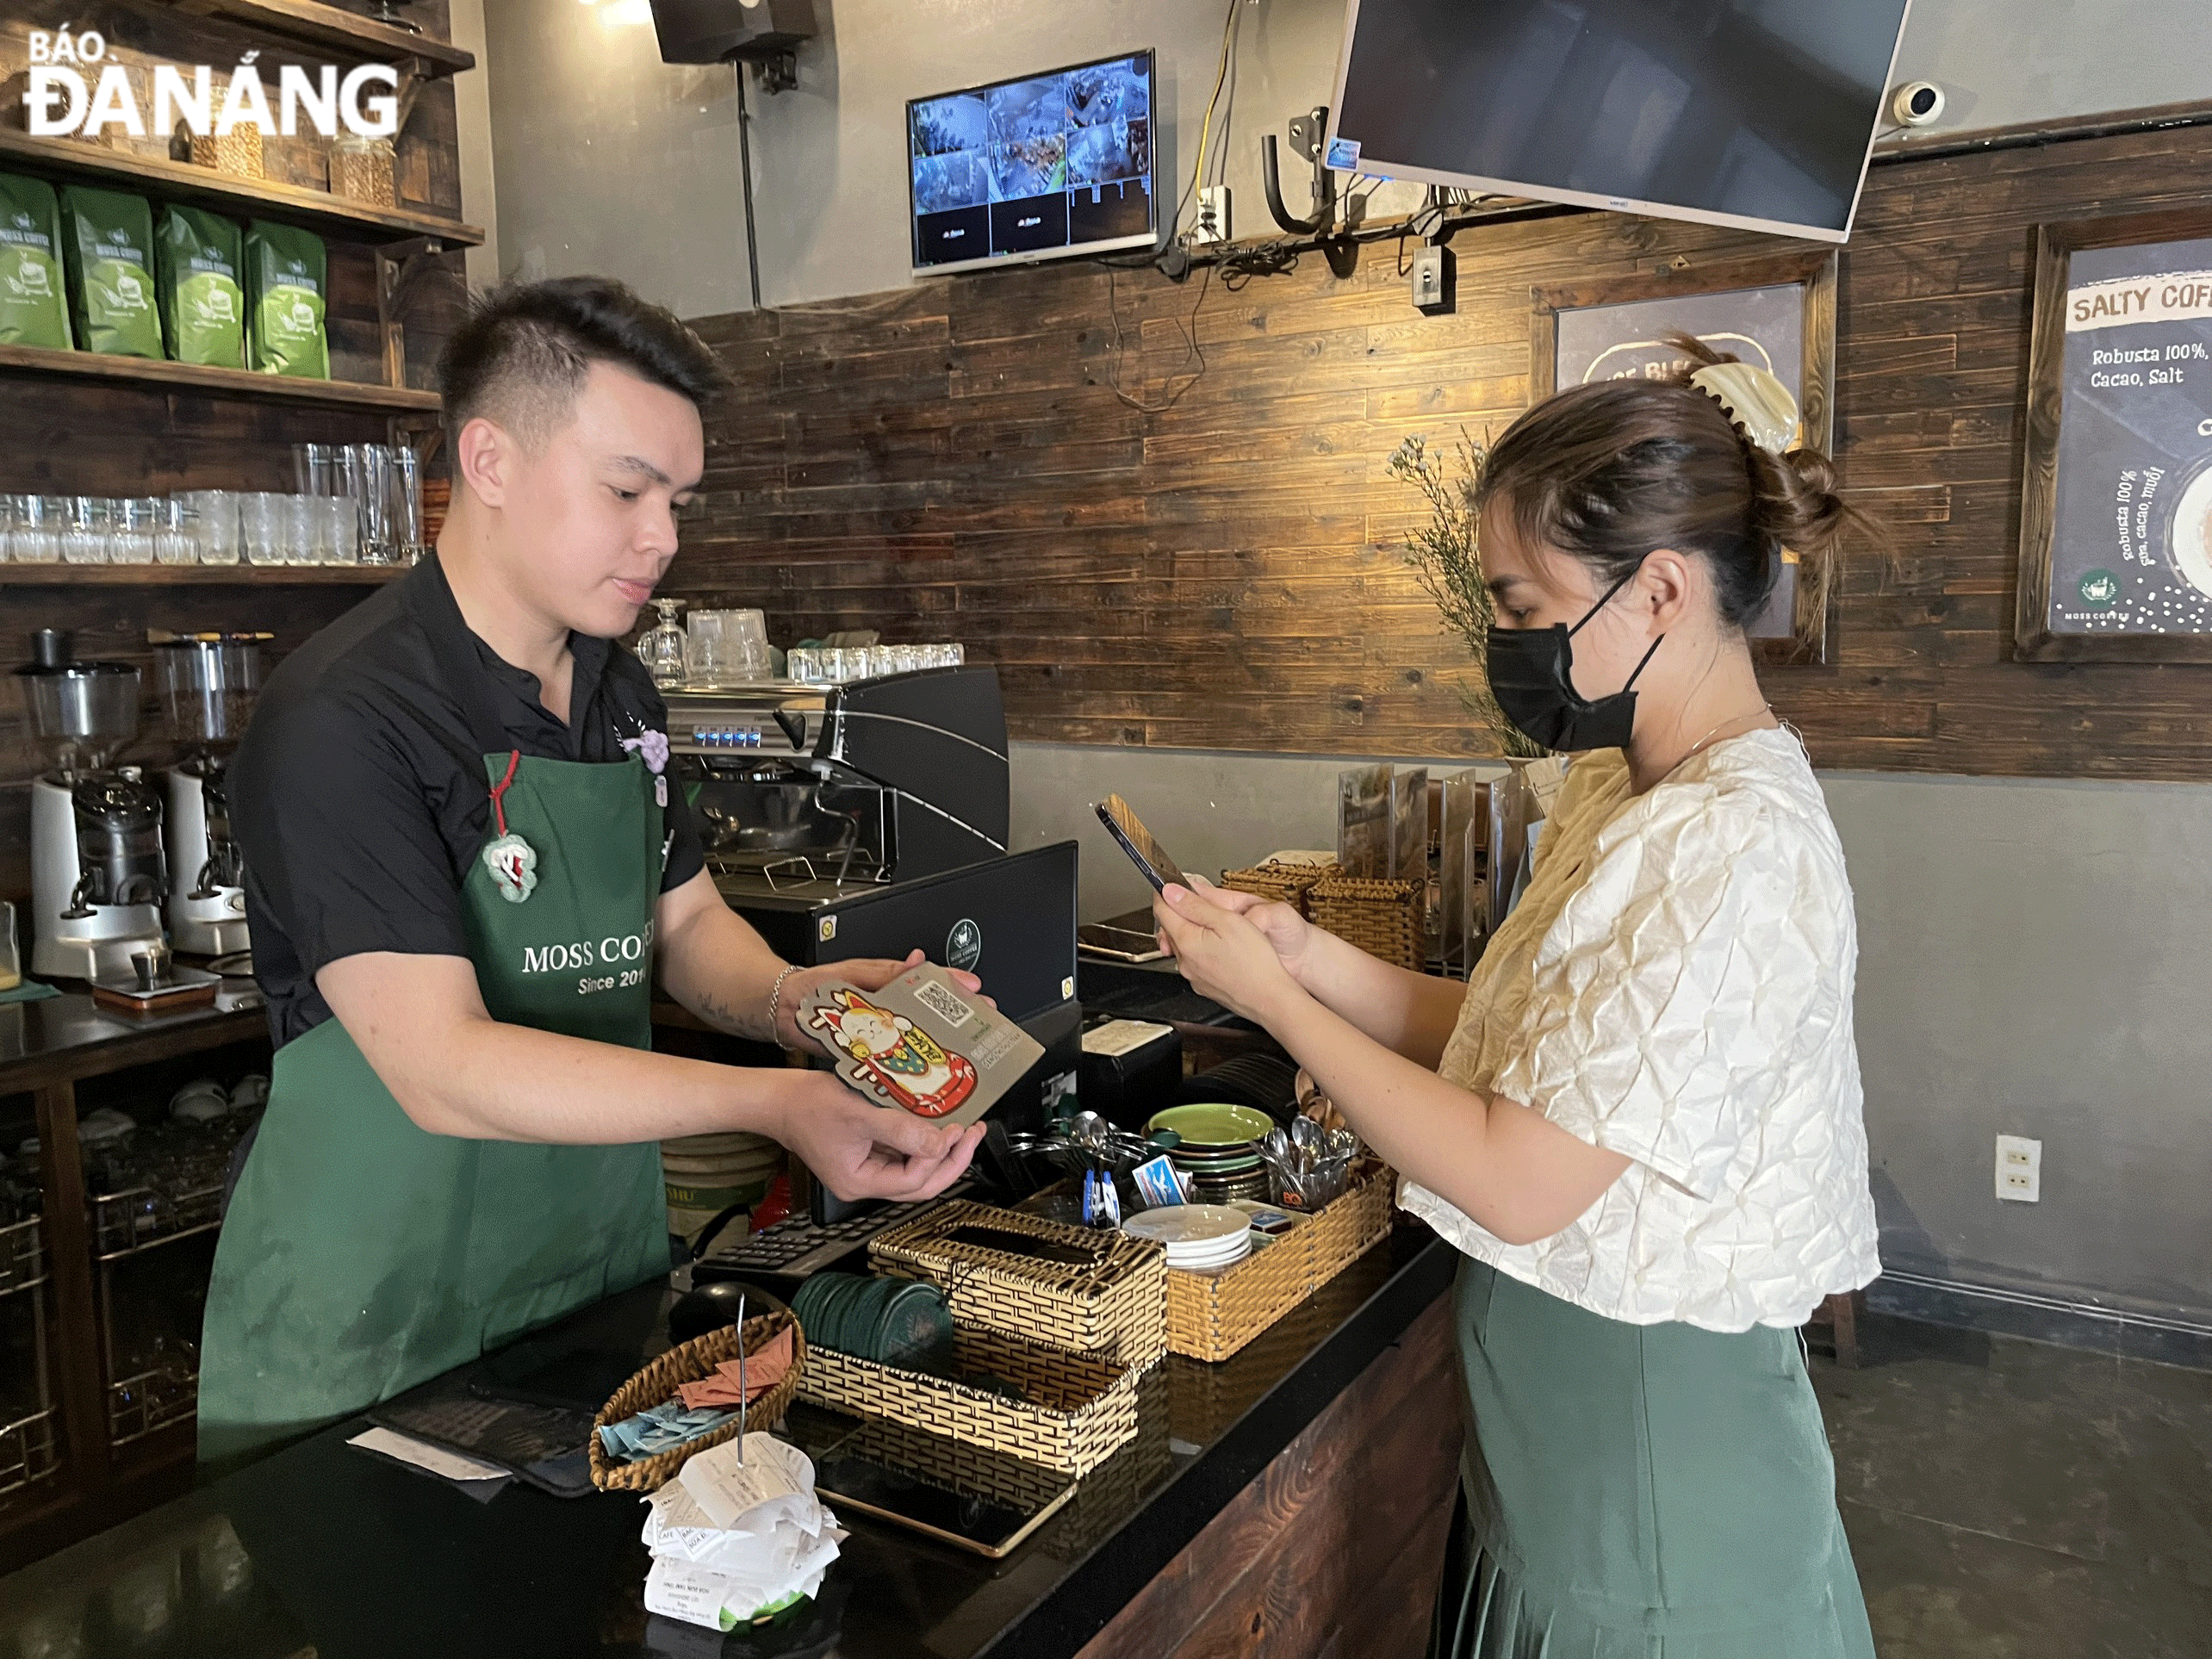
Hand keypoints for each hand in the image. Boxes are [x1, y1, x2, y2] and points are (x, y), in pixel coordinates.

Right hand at [771, 1069, 985, 1201]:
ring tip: (962, 1129)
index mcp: (860, 1182)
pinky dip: (921, 1141)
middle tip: (973, 1135)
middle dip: (950, 1161)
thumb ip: (901, 1130)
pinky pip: (902, 1152)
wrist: (777, 1098)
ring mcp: (866, 1167)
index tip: (956, 1131)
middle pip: (920, 1184)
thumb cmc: (807, 1106)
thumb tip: (938, 1143)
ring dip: (939, 1151)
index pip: (913, 1181)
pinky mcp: (866, 1151)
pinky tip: (935, 1124)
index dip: (938, 1157)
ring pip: (913, 1169)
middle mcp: (864, 1181)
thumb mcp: (859, 1114)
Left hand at [773, 950, 990, 1049]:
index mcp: (892, 984)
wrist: (786, 1012)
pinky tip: (923, 1076)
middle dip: (958, 1025)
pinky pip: (894, 1063)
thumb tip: (920, 962)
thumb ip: (888, 972)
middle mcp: (892, 1010)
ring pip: (917, 1042)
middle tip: (981, 1031)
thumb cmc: (816, 986)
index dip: (958, 991)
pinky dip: (909, 1069)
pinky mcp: (870, 1054)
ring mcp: (882, 1033)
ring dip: (938, 1050)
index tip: (979, 996)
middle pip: (932, 1018)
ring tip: (960, 1056)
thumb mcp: (857, 973)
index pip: (933, 986)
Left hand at [1152, 882, 1305, 1026]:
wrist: (1269, 998)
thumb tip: (1170, 892)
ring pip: (1183, 945)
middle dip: (1180, 911)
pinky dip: (1201, 950)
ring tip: (1216, 926)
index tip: (1172, 884)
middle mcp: (1184, 961)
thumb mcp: (1228, 921)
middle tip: (1199, 901)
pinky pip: (1195, 962)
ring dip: (1192, 931)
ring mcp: (1193, 976)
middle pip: (1170, 927)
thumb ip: (1196, 905)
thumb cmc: (1255, 962)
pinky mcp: (1203, 985)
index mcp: (1186, 941)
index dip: (1166, 892)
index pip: (1162, 909)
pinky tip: (1221, 948)